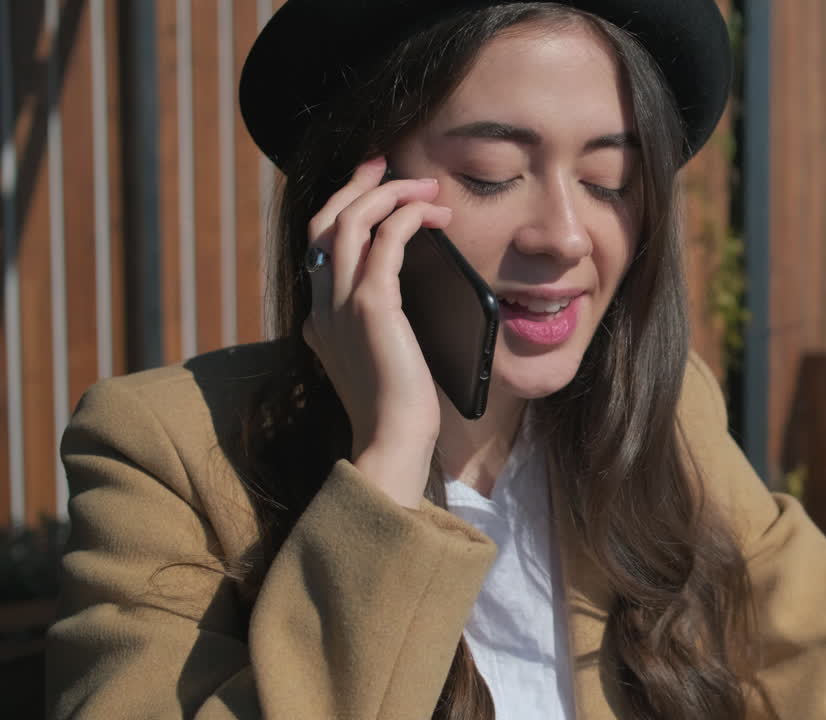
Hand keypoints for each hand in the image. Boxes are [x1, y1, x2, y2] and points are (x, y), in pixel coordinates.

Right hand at [302, 155, 452, 507]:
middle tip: (385, 164)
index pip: (320, 248)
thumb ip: (382, 329)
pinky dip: (408, 216)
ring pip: (349, 222)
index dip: (343, 211)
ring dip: (387, 193)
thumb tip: (408, 300)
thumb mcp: (383, 361)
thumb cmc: (399, 411)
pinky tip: (434, 214)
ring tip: (423, 186)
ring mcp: (341, 304)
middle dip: (355, 187)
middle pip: (324, 223)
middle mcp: (322, 305)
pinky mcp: (371, 306)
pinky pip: (386, 239)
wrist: (393, 443)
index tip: (372, 190)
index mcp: (320, 319)